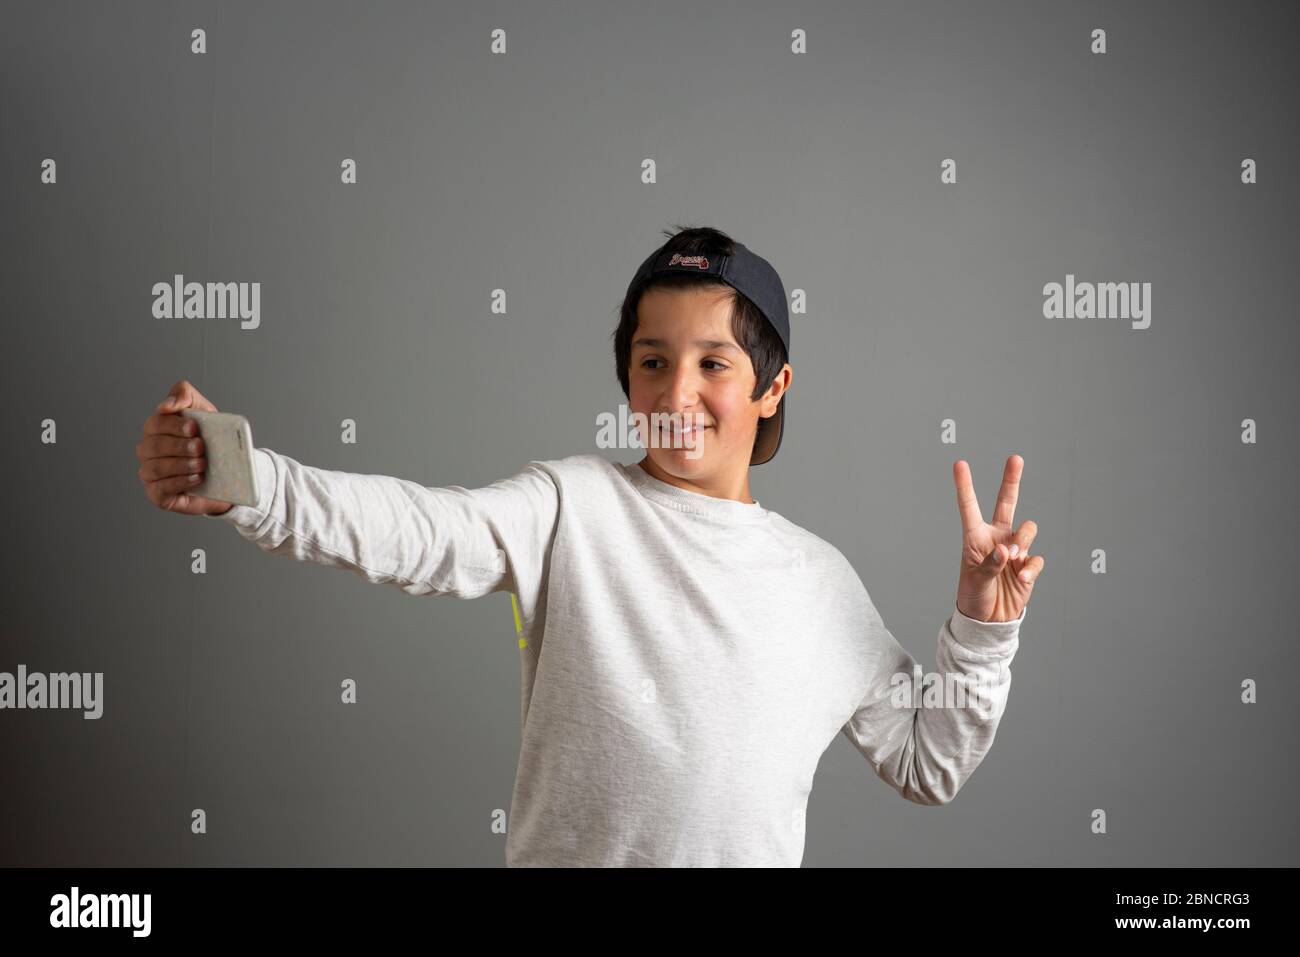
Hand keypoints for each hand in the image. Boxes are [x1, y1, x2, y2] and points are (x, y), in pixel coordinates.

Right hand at [136, 379, 233, 515]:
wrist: (228, 472)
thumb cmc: (210, 438)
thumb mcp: (203, 411)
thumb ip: (184, 395)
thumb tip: (166, 405)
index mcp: (156, 429)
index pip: (156, 424)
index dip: (174, 426)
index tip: (194, 427)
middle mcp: (148, 451)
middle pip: (154, 446)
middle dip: (179, 446)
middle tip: (201, 447)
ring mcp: (150, 473)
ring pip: (156, 468)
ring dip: (180, 465)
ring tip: (202, 464)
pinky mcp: (157, 494)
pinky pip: (161, 488)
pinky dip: (179, 482)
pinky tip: (196, 478)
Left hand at [952, 454, 1042, 622]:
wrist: (989, 620)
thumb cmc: (974, 597)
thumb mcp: (976, 580)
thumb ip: (990, 564)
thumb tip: (1007, 549)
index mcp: (975, 538)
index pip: (970, 507)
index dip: (965, 485)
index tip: (959, 463)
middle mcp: (996, 538)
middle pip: (1006, 503)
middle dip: (1011, 480)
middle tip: (1015, 458)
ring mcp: (1014, 550)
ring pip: (1027, 529)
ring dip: (1023, 539)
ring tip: (1013, 557)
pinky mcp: (1028, 565)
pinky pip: (1036, 558)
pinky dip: (1031, 567)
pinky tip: (1021, 578)